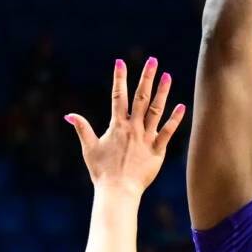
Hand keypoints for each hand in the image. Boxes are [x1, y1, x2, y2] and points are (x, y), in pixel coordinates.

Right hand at [66, 57, 184, 199]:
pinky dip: (175, 120)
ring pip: (156, 111)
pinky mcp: (157, 151)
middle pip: (141, 98)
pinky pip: (168, 132)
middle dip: (146, 77)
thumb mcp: (89, 148)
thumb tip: (69, 114)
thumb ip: (82, 129)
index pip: (117, 96)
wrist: (118, 191)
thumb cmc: (102, 172)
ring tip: (167, 76)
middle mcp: (133, 128)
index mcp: (117, 126)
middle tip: (152, 60)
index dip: (119, 78)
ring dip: (162, 92)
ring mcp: (146, 138)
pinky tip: (181, 106)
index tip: (120, 62)